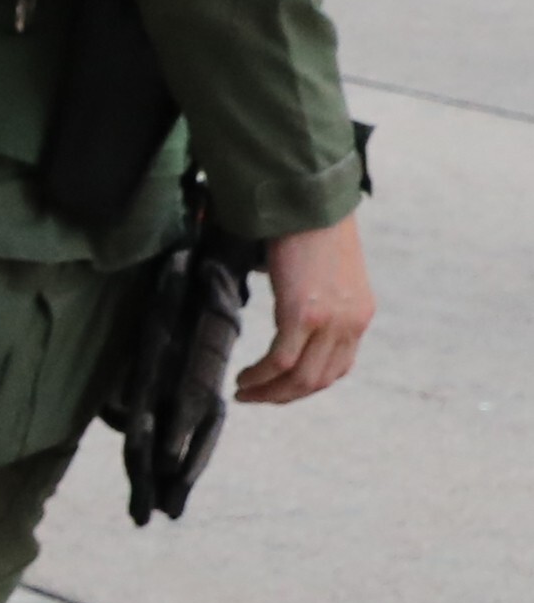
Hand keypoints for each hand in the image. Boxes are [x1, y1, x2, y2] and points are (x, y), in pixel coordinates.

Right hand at [242, 214, 372, 402]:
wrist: (309, 204)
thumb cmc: (311, 231)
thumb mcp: (326, 275)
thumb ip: (317, 301)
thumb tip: (289, 314)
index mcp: (360, 314)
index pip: (337, 368)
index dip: (304, 386)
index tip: (277, 388)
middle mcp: (351, 322)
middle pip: (318, 380)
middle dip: (283, 396)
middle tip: (253, 398)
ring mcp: (330, 321)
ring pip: (301, 378)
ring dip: (269, 392)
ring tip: (244, 392)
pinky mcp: (303, 314)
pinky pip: (281, 361)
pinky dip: (260, 377)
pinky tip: (243, 379)